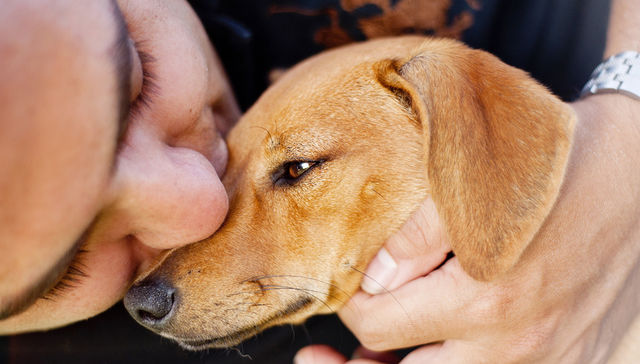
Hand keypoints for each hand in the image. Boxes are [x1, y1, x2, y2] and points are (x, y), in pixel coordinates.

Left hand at [295, 94, 639, 363]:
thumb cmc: (561, 165)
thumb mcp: (479, 181)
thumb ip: (416, 235)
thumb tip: (373, 279)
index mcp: (488, 298)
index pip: (380, 325)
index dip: (351, 305)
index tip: (350, 284)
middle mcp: (519, 345)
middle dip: (365, 359)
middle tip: (336, 347)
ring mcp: (551, 360)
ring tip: (379, 349)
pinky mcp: (574, 360)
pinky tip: (443, 346)